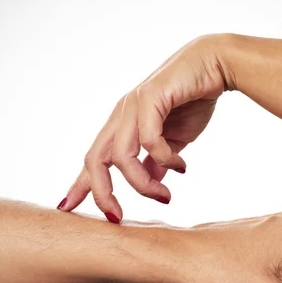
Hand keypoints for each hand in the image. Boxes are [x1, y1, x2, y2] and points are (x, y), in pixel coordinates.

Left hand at [59, 35, 228, 221]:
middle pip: (95, 160)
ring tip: (165, 196)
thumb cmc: (193, 100)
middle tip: (117, 217)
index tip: (67, 207)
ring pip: (120, 156)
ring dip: (142, 183)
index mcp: (122, 126)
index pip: (95, 159)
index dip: (80, 185)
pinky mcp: (149, 98)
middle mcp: (121, 116)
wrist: (215, 66)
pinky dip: (164, 159)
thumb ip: (158, 161)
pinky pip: (148, 140)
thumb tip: (153, 182)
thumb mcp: (173, 141)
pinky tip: (181, 166)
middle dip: (101, 192)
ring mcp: (132, 106)